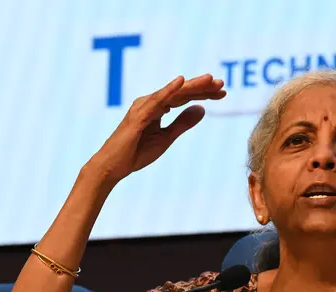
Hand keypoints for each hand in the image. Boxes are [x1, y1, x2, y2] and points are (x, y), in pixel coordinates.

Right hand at [87, 74, 225, 182]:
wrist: (112, 167)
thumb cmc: (136, 153)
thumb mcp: (166, 138)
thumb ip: (182, 123)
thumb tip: (202, 109)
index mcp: (158, 108)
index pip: (185, 97)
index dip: (204, 94)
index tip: (223, 92)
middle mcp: (151, 103)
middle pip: (181, 92)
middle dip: (202, 87)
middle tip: (222, 83)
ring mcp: (144, 107)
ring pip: (172, 94)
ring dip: (192, 86)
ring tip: (210, 80)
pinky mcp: (138, 116)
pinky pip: (156, 101)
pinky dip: (169, 90)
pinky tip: (181, 82)